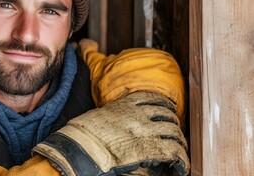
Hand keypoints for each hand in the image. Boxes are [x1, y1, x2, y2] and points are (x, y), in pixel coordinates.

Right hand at [33, 91, 189, 175]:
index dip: (164, 104)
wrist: (81, 145)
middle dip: (174, 124)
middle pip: (167, 115)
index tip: (169, 109)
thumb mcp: (100, 115)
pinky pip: (174, 151)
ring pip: (174, 132)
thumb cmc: (84, 132)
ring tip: (181, 151)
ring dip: (180, 143)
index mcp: (125, 105)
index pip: (152, 98)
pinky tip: (181, 166)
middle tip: (175, 134)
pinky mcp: (149, 149)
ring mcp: (145, 130)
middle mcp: (138, 115)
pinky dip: (181, 159)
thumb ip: (114, 114)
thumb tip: (119, 121)